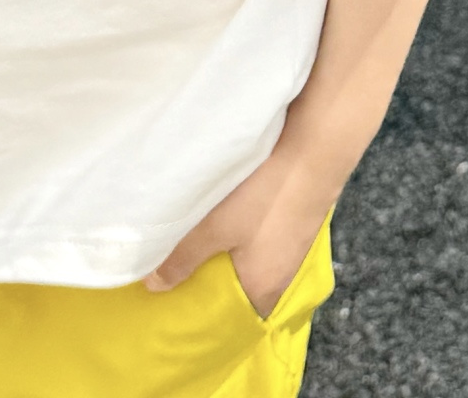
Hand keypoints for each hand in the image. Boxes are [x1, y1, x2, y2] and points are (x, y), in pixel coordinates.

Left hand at [143, 147, 333, 318]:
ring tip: (191, 237)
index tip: (172, 298)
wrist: (315, 148)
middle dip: (207, 275)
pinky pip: (259, 237)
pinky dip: (238, 231)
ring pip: (246, 258)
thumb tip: (153, 285)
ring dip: (223, 250)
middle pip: (237, 287)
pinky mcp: (293, 219)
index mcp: (262, 290)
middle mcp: (281, 276)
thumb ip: (183, 257)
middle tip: (173, 264)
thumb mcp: (216, 227)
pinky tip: (222, 212)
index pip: (229, 319)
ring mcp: (290, 246)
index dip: (200, 310)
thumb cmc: (265, 195)